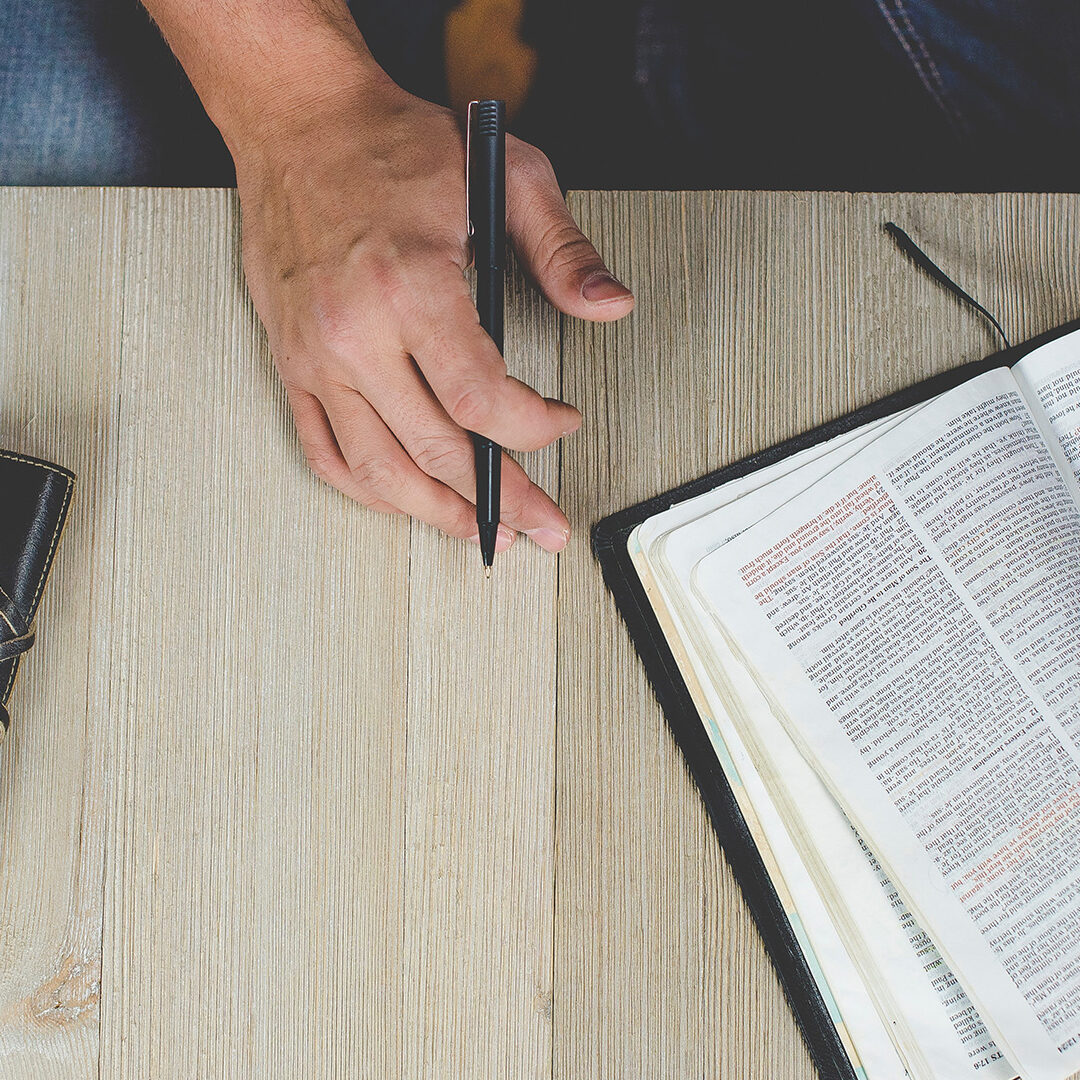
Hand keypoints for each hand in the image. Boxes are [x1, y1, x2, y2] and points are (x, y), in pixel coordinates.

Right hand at [231, 55, 633, 553]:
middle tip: (541, 524)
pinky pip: (326, 453)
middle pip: (437, 450)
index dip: (532, 429)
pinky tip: (407, 502)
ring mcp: (317, 357)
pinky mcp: (292, 364)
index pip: (481, 400)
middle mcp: (355, 332)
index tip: (561, 424)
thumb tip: (609, 305)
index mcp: (410, 286)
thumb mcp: (504, 175)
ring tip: (483, 533)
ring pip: (379, 471)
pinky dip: (371, 492)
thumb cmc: (392, 147)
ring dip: (437, 515)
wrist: (301, 123)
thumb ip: (562, 250)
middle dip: (503, 497)